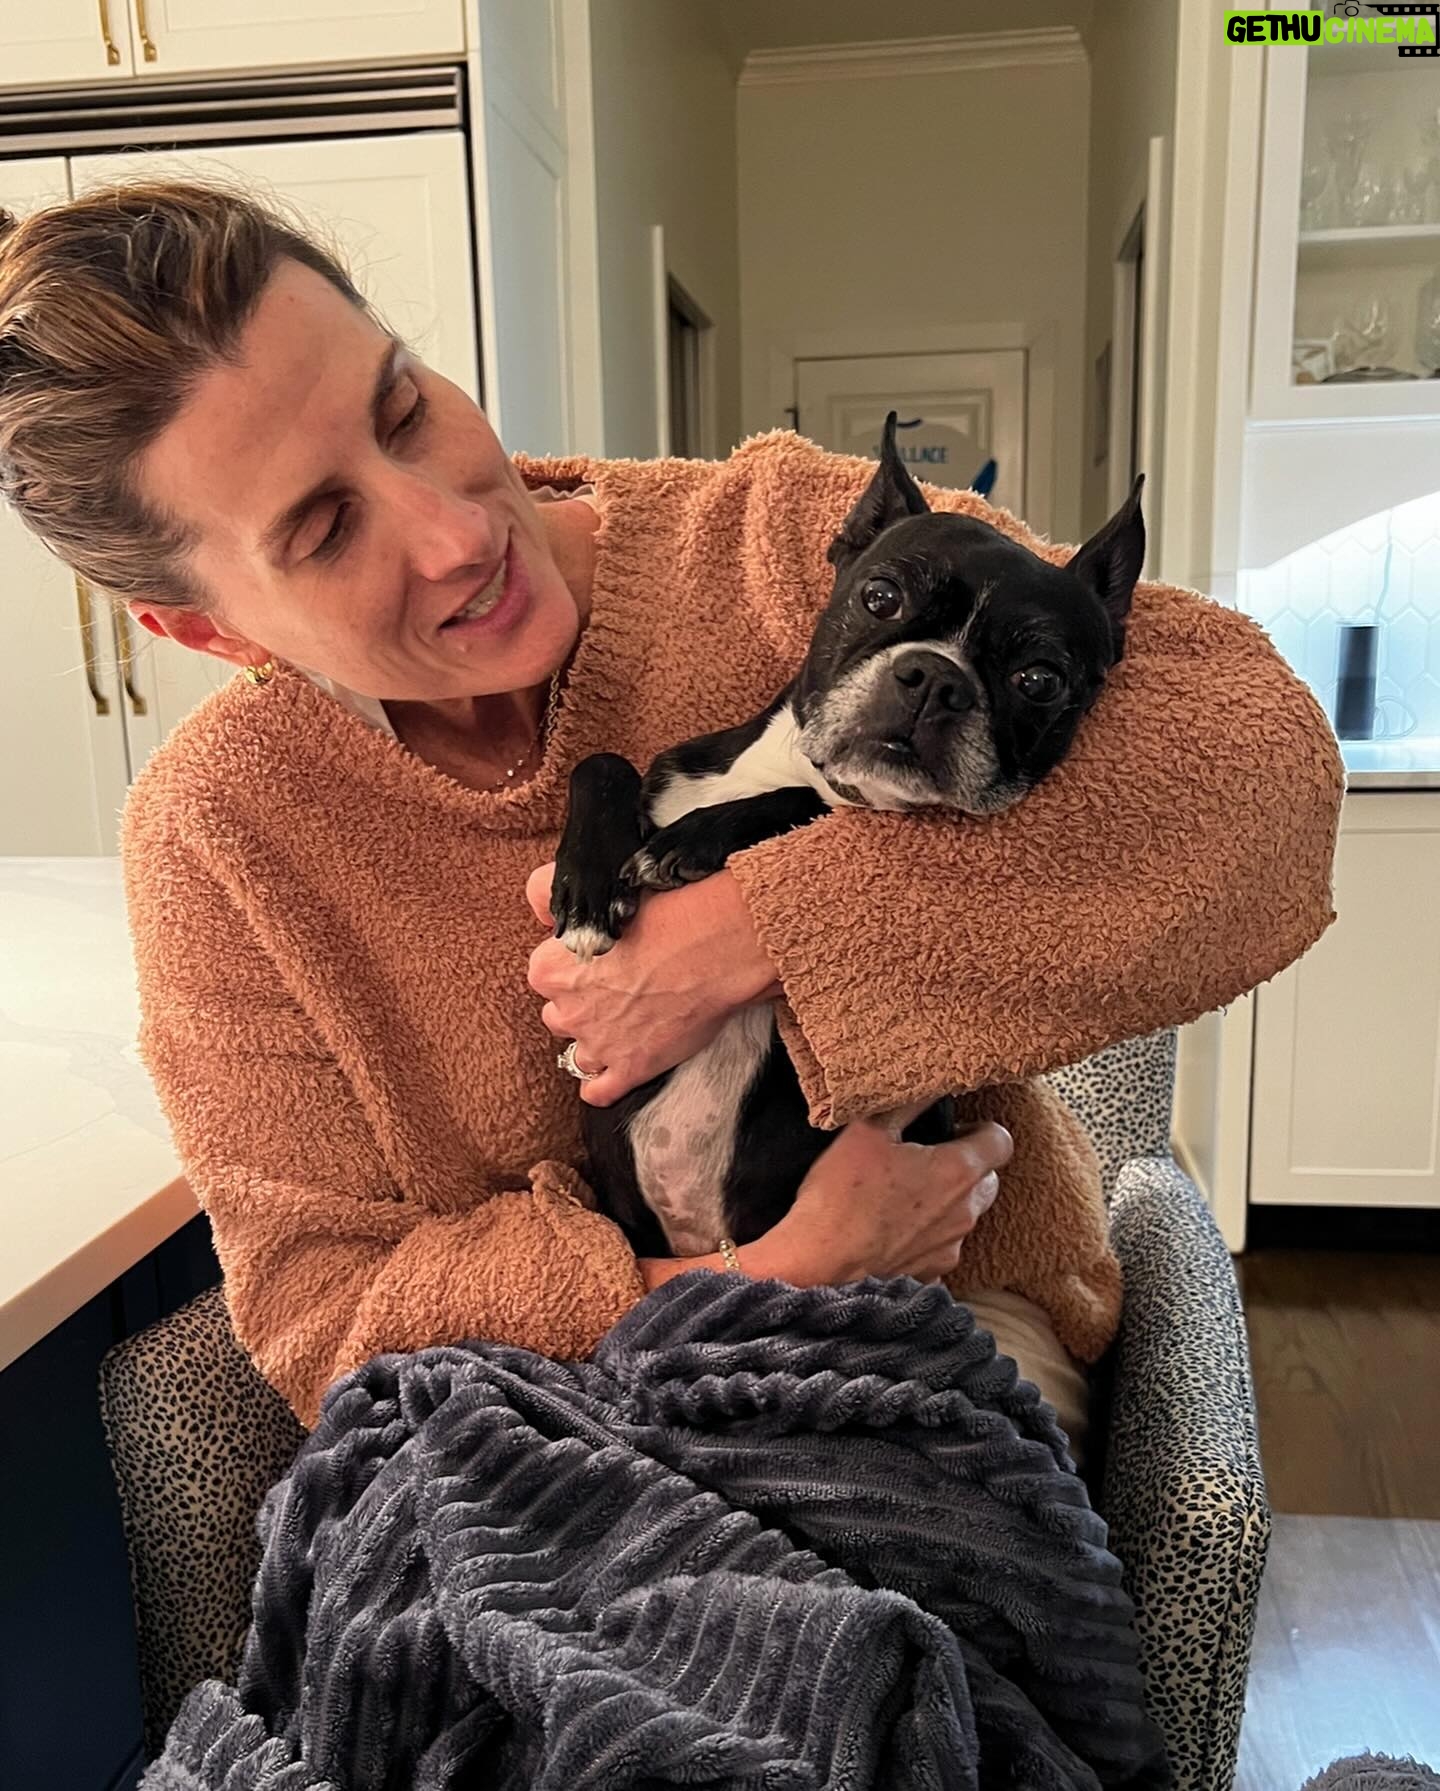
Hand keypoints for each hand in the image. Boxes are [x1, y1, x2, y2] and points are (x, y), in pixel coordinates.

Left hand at [526, 862, 779, 1105]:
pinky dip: (603, 1083)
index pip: (544, 972)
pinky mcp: (631, 1068)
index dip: (571, 963)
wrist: (714, 946)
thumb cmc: (664, 912)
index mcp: (550, 969)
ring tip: (624, 1022)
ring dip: (595, 1040)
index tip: (596, 956)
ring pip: (579, 1053)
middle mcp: (568, 1011)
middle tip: (617, 985)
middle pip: (560, 1013)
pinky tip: (615, 1068)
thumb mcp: (596, 886)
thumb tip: (540, 909)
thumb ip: (549, 891)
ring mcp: (599, 1045)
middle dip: (582, 1003)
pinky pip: (599, 1090)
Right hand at [744, 1103, 1011, 1285]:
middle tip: (927, 1158)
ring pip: (965, 1216)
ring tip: (904, 1196)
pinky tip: (893, 1231)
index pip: (1001, 1141)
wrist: (819, 1267)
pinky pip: (941, 1248)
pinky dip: (926, 1237)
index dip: (983, 1129)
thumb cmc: (843, 1196)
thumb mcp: (867, 1131)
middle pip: (988, 1180)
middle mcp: (965, 1211)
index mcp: (958, 1170)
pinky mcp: (931, 1275)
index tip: (955, 1129)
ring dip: (947, 1203)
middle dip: (968, 1166)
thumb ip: (906, 1103)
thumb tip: (930, 1082)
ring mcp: (950, 1247)